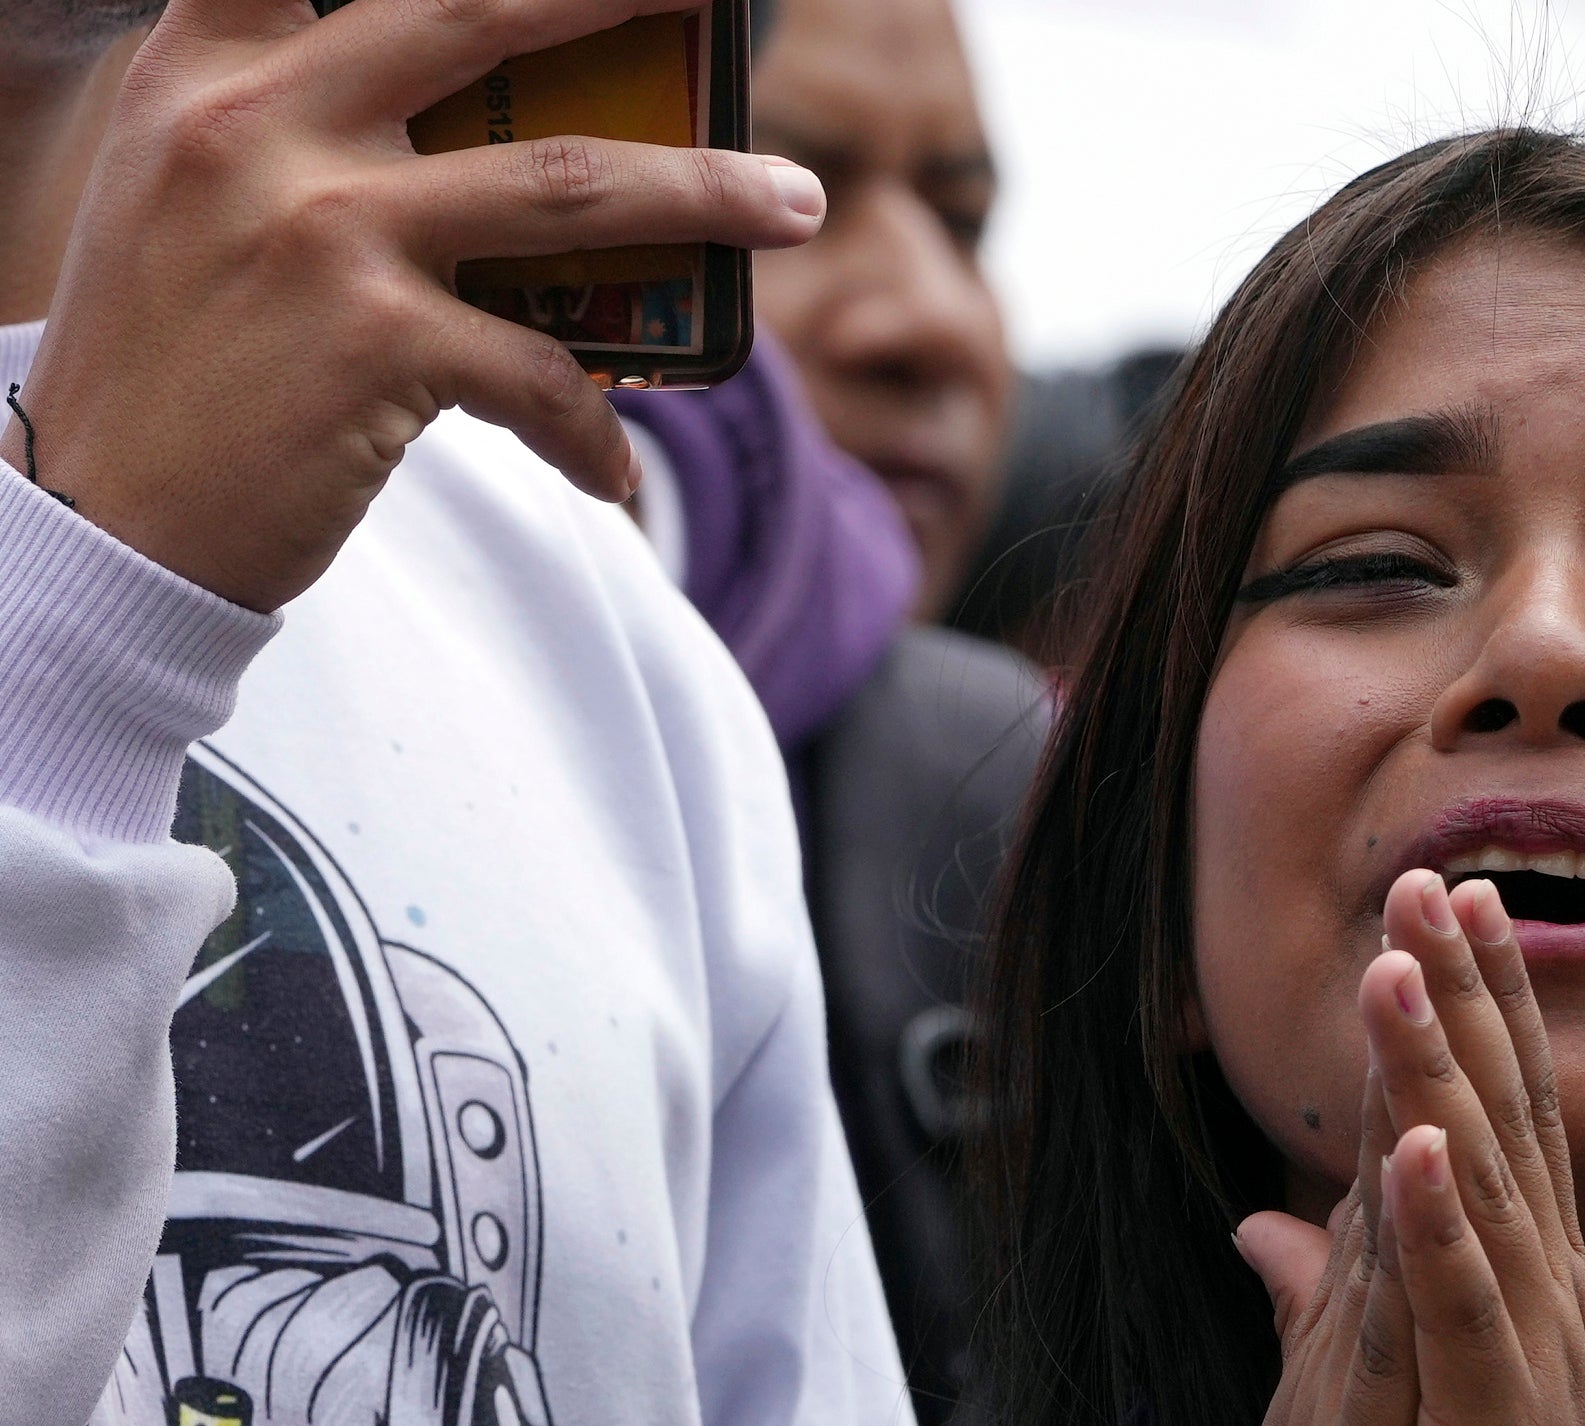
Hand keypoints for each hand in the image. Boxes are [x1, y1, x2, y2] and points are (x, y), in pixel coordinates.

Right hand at [15, 0, 825, 609]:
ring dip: (704, 193)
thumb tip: (487, 117)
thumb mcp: (191, 193)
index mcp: (209, 70)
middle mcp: (259, 127)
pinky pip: (543, 369)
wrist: (98, 519)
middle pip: (481, 17)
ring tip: (791, 206)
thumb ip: (303, 120)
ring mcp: (322, 233)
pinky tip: (609, 468)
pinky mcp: (376, 348)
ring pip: (566, 185)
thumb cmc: (171, 358)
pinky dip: (591, 424)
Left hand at [1359, 869, 1584, 1425]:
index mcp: (1532, 1296)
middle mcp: (1548, 1303)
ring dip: (1446, 1071)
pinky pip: (1470, 1315)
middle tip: (1437, 873)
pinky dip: (1446, 1228)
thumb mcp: (1434, 1404)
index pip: (1507, 1123)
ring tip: (1409, 961)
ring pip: (1486, 1187)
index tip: (1451, 904)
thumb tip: (1278, 1224)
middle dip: (1468, 995)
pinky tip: (1419, 1148)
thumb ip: (1361, 1296)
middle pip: (1507, 1119)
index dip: (1480, 1010)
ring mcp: (1531, 1361)